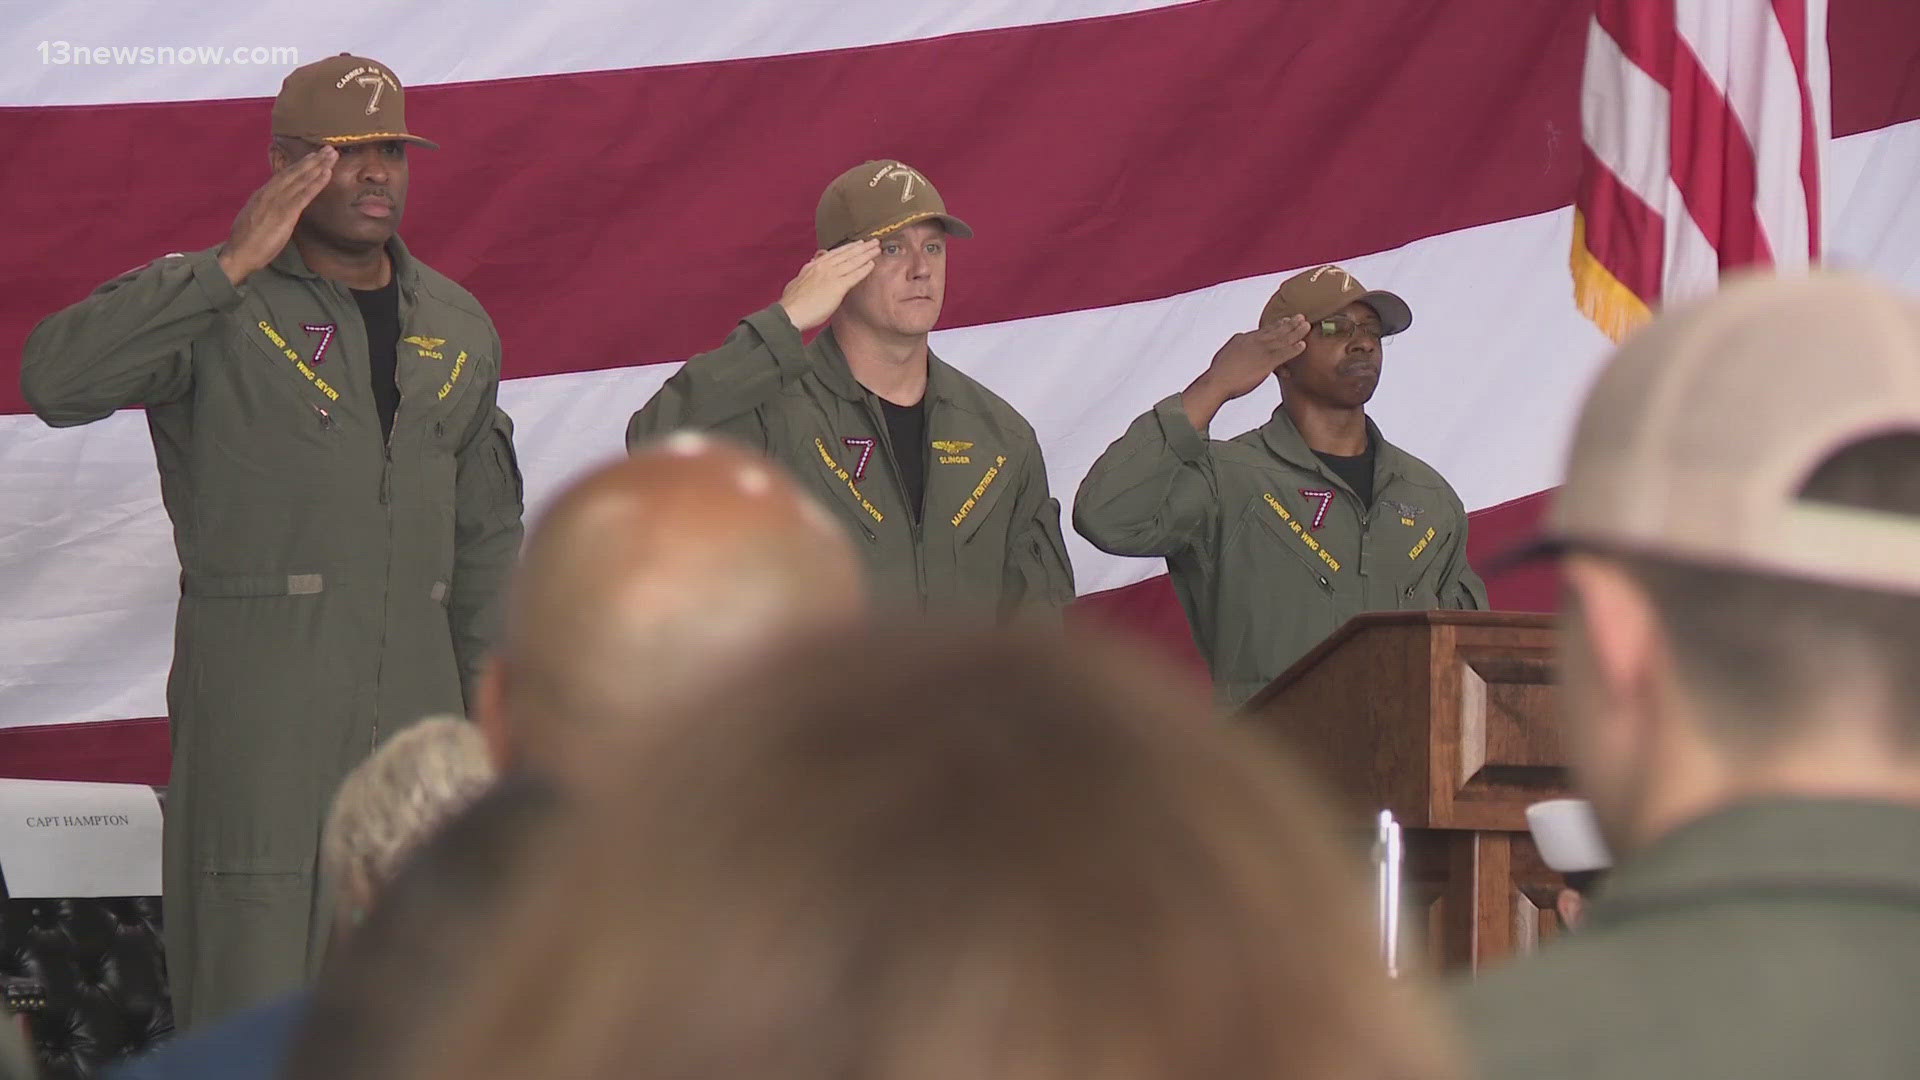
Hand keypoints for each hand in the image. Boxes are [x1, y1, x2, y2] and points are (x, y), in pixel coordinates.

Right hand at [218, 145, 335, 285]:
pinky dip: (315, 183)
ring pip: (300, 179)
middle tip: (329, 148)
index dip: (299, 165)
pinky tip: (326, 173)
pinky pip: (303, 195)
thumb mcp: (255, 218)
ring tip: (331, 154)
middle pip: (293, 172)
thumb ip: (266, 208)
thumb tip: (274, 204)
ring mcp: (277, 202)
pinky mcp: (284, 213)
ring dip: (317, 166)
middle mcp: (269, 193)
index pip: (283, 176)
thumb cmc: (247, 240)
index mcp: (262, 194)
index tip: (313, 156)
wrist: (239, 253)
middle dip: (312, 160)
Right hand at [776, 240, 879, 331]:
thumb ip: (807, 272)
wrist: (790, 312)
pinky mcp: (837, 286)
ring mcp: (831, 275)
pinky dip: (864, 269)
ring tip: (877, 248)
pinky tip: (872, 264)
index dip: (847, 248)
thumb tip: (810, 265)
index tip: (857, 243)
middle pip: (846, 254)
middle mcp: (823, 267)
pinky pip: (854, 275)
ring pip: (852, 261)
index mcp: (813, 266)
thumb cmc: (792, 303)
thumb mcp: (797, 281)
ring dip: (866, 254)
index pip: (834, 253)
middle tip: (873, 241)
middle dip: (861, 247)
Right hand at [1181, 316, 1308, 430]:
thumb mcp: (1224, 356)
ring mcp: (1261, 350)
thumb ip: (1234, 352)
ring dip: (1296, 331)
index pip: (1262, 330)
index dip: (1275, 325)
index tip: (1284, 320)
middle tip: (1300, 316)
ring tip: (1306, 325)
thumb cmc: (1218, 374)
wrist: (1217, 381)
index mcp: (1243, 338)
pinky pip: (1284, 353)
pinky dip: (1294, 349)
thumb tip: (1234, 352)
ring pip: (1282, 338)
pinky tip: (1303, 345)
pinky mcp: (1266, 361)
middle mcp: (1253, 340)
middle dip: (1288, 323)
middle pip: (1275, 330)